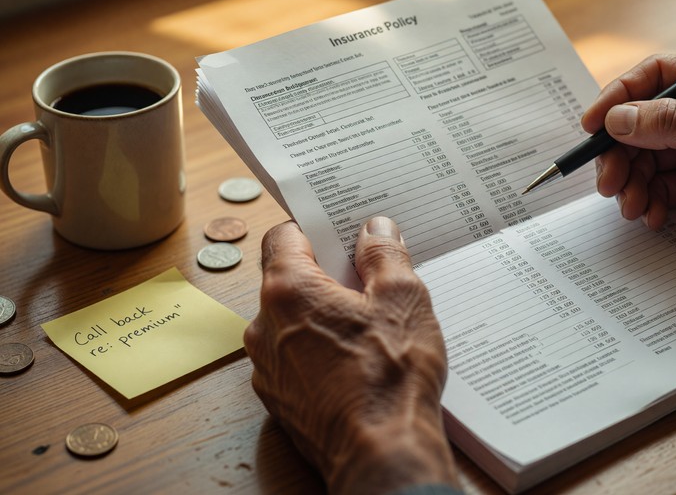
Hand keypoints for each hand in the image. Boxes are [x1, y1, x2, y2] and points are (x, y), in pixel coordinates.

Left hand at [244, 217, 458, 493]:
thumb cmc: (391, 376)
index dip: (314, 229)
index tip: (341, 233)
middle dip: (325, 275)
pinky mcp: (279, 400)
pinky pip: (294, 358)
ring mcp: (267, 367)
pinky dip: (317, 351)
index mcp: (288, 291)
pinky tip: (356, 361)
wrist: (381, 455)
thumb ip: (384, 254)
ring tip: (368, 326)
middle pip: (287, 279)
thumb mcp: (403, 298)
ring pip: (290, 322)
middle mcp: (264, 327)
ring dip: (321, 315)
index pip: (283, 235)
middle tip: (368, 280)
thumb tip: (375, 229)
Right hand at [581, 54, 675, 294]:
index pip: (659, 76)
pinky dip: (649, 201)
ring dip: (632, 182)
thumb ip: (674, 124)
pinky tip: (651, 215)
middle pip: (644, 123)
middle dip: (621, 153)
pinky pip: (660, 189)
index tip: (592, 124)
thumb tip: (619, 118)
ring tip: (631, 205)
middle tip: (608, 180)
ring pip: (647, 159)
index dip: (621, 97)